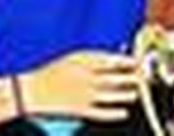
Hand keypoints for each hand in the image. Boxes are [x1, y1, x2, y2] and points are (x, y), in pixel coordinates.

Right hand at [18, 50, 141, 121]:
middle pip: (116, 78)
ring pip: (113, 95)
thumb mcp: (71, 59)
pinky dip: (115, 113)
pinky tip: (123, 112)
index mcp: (82, 61)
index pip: (112, 60)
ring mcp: (84, 95)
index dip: (128, 61)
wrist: (31, 91)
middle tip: (142, 78)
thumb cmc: (50, 73)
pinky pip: (102, 113)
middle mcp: (86, 77)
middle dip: (132, 78)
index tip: (138, 62)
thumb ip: (92, 59)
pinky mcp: (80, 110)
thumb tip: (114, 59)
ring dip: (127, 95)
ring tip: (135, 93)